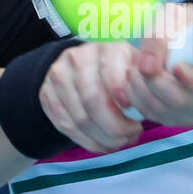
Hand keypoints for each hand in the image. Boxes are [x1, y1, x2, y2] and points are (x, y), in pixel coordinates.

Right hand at [38, 39, 146, 154]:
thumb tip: (146, 108)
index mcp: (105, 49)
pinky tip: (102, 144)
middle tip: (131, 136)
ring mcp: (58, 75)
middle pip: (93, 101)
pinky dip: (87, 141)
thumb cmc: (119, 72)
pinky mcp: (46, 94)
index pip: (112, 75)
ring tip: (119, 142)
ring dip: (103, 138)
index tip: (138, 120)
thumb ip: (143, 83)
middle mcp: (78, 58)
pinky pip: (65, 126)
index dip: (124, 101)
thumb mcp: (135, 68)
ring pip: (79, 118)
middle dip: (115, 127)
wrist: (82, 67)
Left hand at [122, 2, 192, 125]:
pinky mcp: (179, 118)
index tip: (175, 66)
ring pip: (166, 111)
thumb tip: (148, 66)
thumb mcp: (174, 19)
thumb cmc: (183, 26)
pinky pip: (156, 117)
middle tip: (137, 64)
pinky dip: (140, 101)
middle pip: (184, 100)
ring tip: (133, 70)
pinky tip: (134, 83)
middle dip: (154, 83)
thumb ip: (161, 38)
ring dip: (142, 91)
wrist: (179, 37)